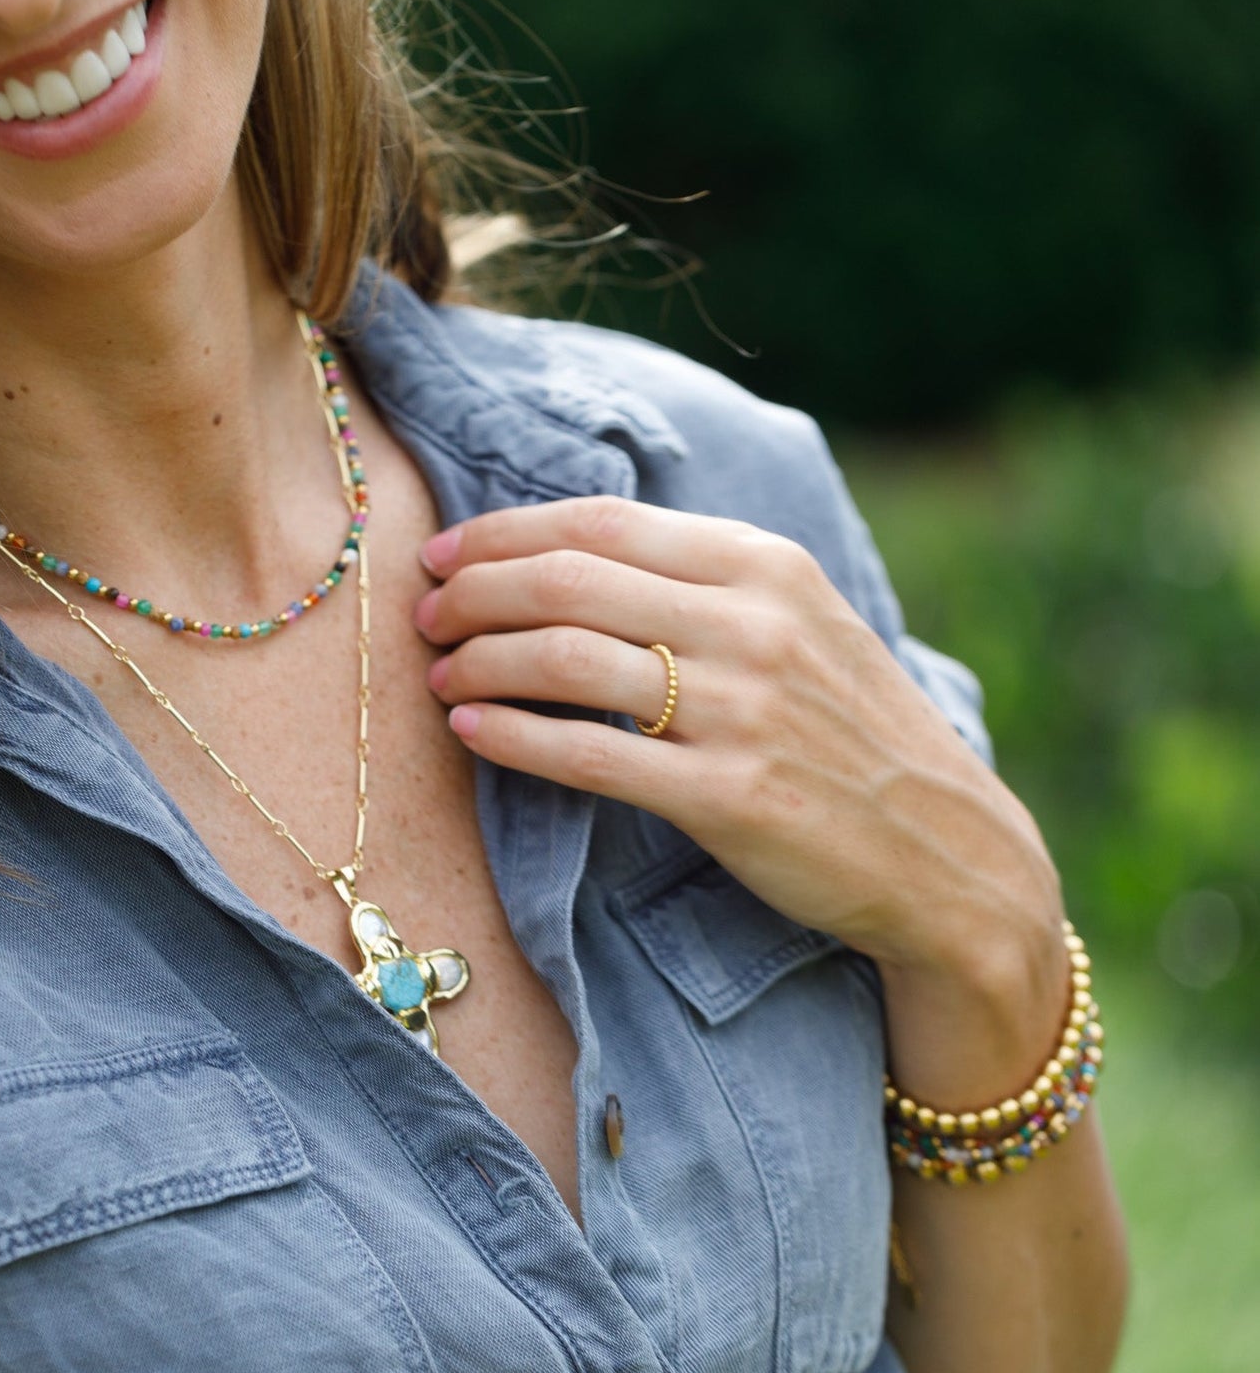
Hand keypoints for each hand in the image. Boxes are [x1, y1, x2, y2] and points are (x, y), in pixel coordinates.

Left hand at [414, 495, 1060, 975]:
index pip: (601, 522)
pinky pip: (589, 756)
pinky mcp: (730, 796)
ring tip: (440, 674)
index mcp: (765, 564)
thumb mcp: (801, 624)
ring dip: (479, 660)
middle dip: (474, 592)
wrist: (948, 850)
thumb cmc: (855, 733)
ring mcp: (743, 710)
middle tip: (425, 616)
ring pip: (566, 659)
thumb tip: (570, 560)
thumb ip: (702, 584)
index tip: (446, 555)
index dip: (504, 533)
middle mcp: (752, 622)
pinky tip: (472, 730)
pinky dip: (513, 737)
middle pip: (568, 580)